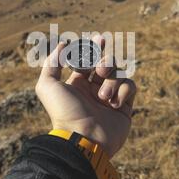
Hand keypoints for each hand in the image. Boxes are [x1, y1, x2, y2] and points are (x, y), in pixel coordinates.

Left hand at [35, 36, 136, 156]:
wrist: (83, 139)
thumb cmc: (64, 112)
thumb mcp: (48, 86)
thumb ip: (52, 63)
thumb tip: (64, 44)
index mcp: (77, 83)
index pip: (88, 60)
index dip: (93, 48)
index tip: (99, 39)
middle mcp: (93, 89)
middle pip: (106, 63)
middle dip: (105, 61)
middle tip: (101, 70)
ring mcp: (110, 98)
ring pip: (118, 74)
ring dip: (112, 81)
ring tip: (103, 97)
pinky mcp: (124, 107)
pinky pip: (131, 86)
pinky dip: (124, 91)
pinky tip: (114, 104)